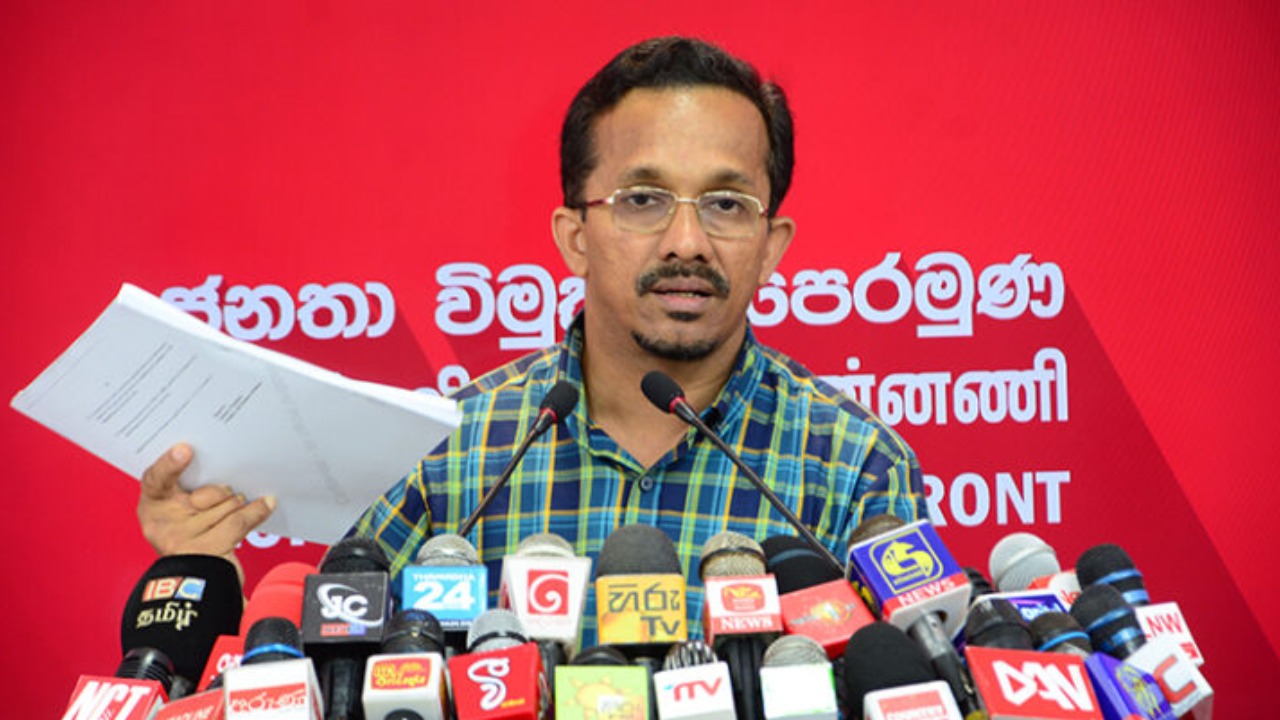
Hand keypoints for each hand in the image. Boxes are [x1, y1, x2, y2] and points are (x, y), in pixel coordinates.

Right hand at [137, 443, 275, 562]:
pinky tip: (266, 503)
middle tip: (227, 495)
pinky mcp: (206, 552)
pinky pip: (238, 521)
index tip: (185, 450)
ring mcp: (183, 540)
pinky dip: (255, 511)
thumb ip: (197, 488)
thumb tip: (226, 467)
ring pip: (224, 505)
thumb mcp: (188, 513)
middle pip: (201, 493)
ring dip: (236, 505)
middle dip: (220, 493)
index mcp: (154, 507)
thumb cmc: (194, 540)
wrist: (195, 586)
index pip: (154, 480)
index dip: (168, 464)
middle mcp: (163, 524)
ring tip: (236, 508)